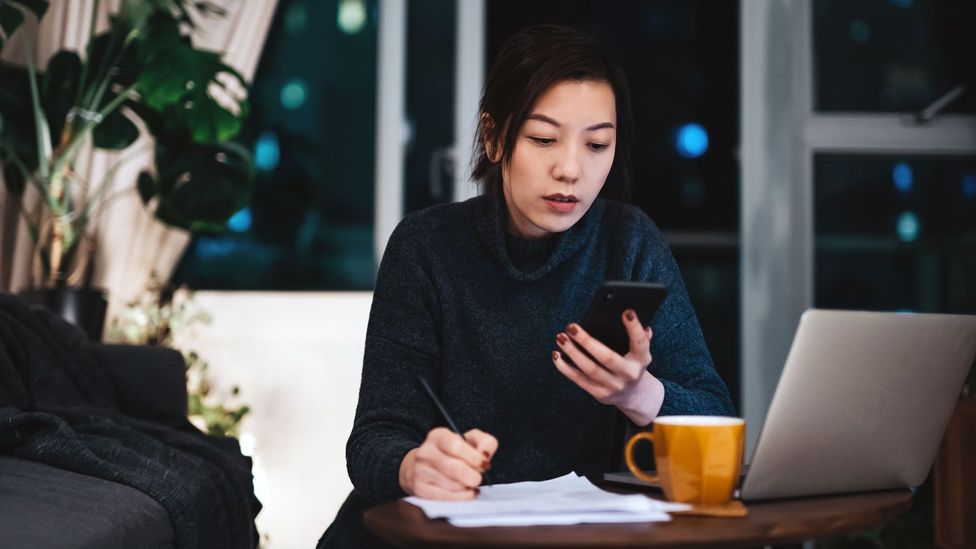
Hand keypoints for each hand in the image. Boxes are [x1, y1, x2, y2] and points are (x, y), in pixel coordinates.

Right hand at [399, 427, 497, 499]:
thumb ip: (485, 442)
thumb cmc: (453, 453)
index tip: (483, 464)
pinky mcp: (420, 490)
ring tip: (468, 483)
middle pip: (456, 469)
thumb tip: (485, 455)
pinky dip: (461, 498)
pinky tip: (465, 492)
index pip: (456, 446)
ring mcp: (420, 472)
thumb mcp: (470, 440)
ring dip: (467, 488)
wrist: (425, 466)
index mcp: (438, 436)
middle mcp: (425, 453)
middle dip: (473, 476)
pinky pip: (447, 498)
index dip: (474, 458)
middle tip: (477, 477)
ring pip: (453, 486)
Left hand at [552, 309, 664, 425]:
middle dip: (587, 341)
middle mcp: (629, 375)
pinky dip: (565, 367)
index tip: (626, 312)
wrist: (632, 394)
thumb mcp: (640, 351)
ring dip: (572, 352)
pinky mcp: (600, 394)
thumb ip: (640, 335)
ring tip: (561, 337)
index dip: (634, 328)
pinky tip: (556, 355)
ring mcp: (614, 386)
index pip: (640, 343)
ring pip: (589, 369)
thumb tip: (631, 314)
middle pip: (607, 358)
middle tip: (571, 326)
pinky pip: (579, 380)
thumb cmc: (631, 362)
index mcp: (641, 360)